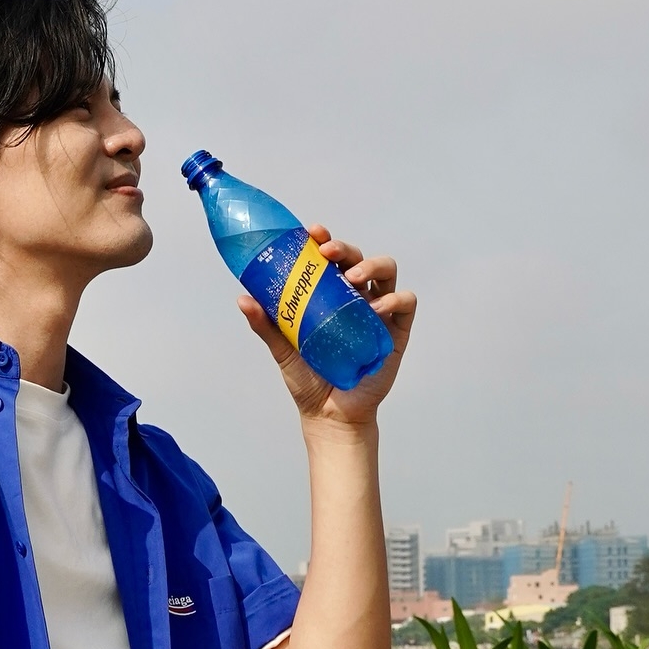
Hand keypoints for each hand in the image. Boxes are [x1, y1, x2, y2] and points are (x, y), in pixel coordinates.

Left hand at [235, 226, 415, 425]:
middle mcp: (356, 298)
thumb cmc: (308, 380)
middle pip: (358, 259)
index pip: (330, 259)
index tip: (311, 232)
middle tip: (328, 251)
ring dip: (371, 265)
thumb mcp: (283, 350)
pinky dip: (394, 299)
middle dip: (345, 248)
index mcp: (331, 296)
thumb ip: (266, 325)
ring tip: (353, 276)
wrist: (328, 415)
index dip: (324, 240)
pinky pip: (405, 302)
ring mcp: (378, 312)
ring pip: (386, 271)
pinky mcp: (396, 331)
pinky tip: (376, 309)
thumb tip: (243, 298)